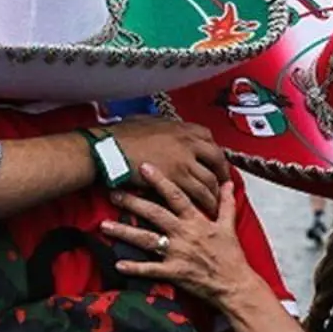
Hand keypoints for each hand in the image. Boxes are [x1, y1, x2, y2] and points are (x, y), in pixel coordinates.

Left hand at [100, 163, 250, 305]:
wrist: (235, 285)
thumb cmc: (231, 256)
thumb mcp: (229, 225)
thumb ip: (226, 202)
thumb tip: (227, 183)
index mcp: (196, 221)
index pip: (176, 195)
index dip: (160, 181)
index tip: (144, 167)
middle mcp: (184, 234)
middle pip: (154, 214)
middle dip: (132, 203)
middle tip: (113, 193)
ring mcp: (177, 253)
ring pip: (146, 240)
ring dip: (124, 232)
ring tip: (104, 225)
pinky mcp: (174, 272)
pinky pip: (151, 270)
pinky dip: (135, 268)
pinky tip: (118, 264)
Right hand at [102, 117, 228, 213]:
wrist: (110, 149)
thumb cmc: (122, 136)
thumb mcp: (146, 121)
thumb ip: (161, 125)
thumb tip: (163, 127)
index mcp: (182, 128)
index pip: (209, 138)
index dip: (214, 152)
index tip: (215, 159)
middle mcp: (188, 143)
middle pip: (217, 159)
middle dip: (222, 173)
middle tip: (223, 182)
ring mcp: (185, 162)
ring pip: (210, 180)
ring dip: (215, 192)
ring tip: (215, 202)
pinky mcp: (177, 180)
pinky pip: (199, 194)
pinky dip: (206, 203)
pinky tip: (206, 210)